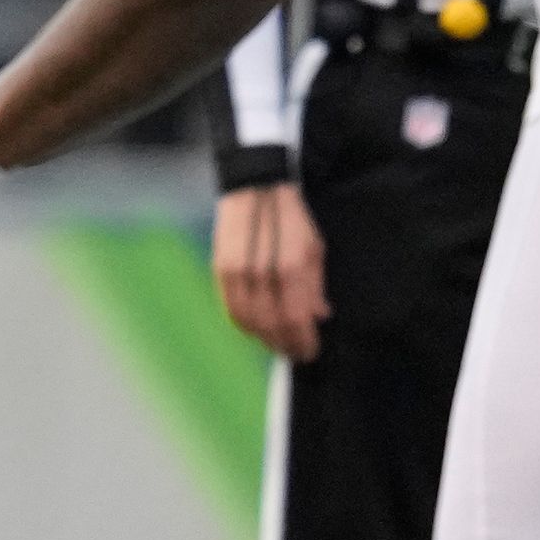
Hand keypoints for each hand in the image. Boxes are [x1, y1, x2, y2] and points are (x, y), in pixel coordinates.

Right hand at [215, 183, 328, 360]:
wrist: (254, 185)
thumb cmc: (291, 217)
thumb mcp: (314, 246)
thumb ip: (315, 284)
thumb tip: (320, 316)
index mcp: (291, 264)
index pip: (296, 318)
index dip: (303, 341)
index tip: (310, 351)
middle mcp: (262, 270)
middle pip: (271, 325)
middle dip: (285, 344)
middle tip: (296, 354)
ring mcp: (237, 270)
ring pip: (248, 321)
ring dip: (264, 339)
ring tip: (278, 344)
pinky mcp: (220, 268)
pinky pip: (230, 308)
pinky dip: (244, 325)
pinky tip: (257, 329)